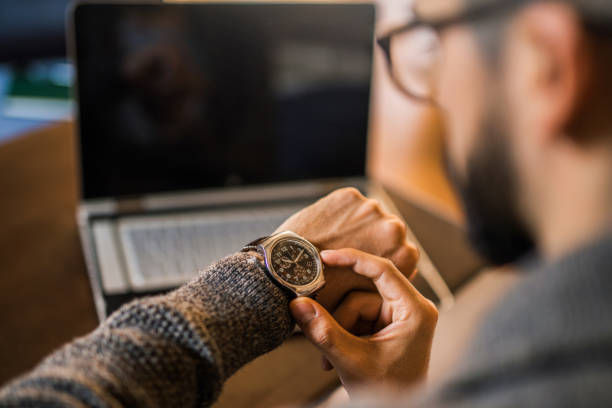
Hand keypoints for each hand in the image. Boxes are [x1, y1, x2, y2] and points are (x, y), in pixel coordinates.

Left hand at [275, 188, 418, 309]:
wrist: (286, 270)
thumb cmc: (325, 297)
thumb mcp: (364, 305)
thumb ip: (382, 294)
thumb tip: (388, 294)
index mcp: (405, 256)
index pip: (400, 256)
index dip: (382, 263)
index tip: (365, 268)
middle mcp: (394, 228)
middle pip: (386, 235)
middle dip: (372, 242)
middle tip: (348, 258)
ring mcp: (371, 208)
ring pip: (367, 218)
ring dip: (357, 227)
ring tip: (335, 245)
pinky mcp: (348, 196)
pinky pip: (348, 206)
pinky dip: (338, 216)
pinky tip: (326, 232)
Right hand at [290, 248, 437, 396]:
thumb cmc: (386, 390)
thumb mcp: (351, 360)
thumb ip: (324, 331)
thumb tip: (297, 305)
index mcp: (415, 311)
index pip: (382, 270)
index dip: (352, 260)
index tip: (326, 257)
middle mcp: (412, 308)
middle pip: (362, 294)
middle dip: (339, 317)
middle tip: (318, 330)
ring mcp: (400, 316)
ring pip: (354, 307)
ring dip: (338, 331)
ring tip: (331, 358)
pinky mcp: (389, 324)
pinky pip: (357, 317)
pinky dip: (343, 334)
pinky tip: (336, 357)